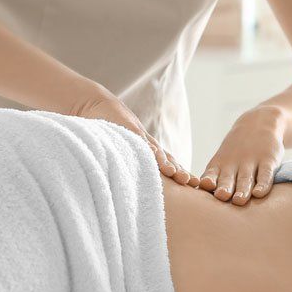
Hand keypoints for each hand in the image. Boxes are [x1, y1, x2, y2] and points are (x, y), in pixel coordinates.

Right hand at [72, 92, 197, 185]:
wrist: (98, 104)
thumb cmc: (111, 131)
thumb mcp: (124, 149)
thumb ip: (133, 163)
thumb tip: (134, 187)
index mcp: (148, 150)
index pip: (168, 163)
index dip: (180, 173)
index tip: (193, 186)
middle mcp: (147, 143)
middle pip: (167, 159)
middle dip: (179, 171)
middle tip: (191, 183)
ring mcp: (137, 136)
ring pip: (154, 151)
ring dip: (164, 162)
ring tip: (173, 172)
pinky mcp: (126, 129)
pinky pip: (136, 139)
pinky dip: (144, 147)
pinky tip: (151, 155)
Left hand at [197, 105, 286, 204]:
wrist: (258, 123)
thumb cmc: (235, 151)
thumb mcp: (222, 160)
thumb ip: (214, 178)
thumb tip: (201, 205)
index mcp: (219, 165)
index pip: (211, 174)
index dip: (208, 180)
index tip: (205, 185)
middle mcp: (234, 164)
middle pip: (228, 179)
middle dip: (224, 188)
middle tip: (221, 196)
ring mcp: (252, 162)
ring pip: (246, 178)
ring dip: (242, 189)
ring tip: (238, 200)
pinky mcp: (268, 161)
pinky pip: (266, 174)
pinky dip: (263, 184)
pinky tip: (259, 193)